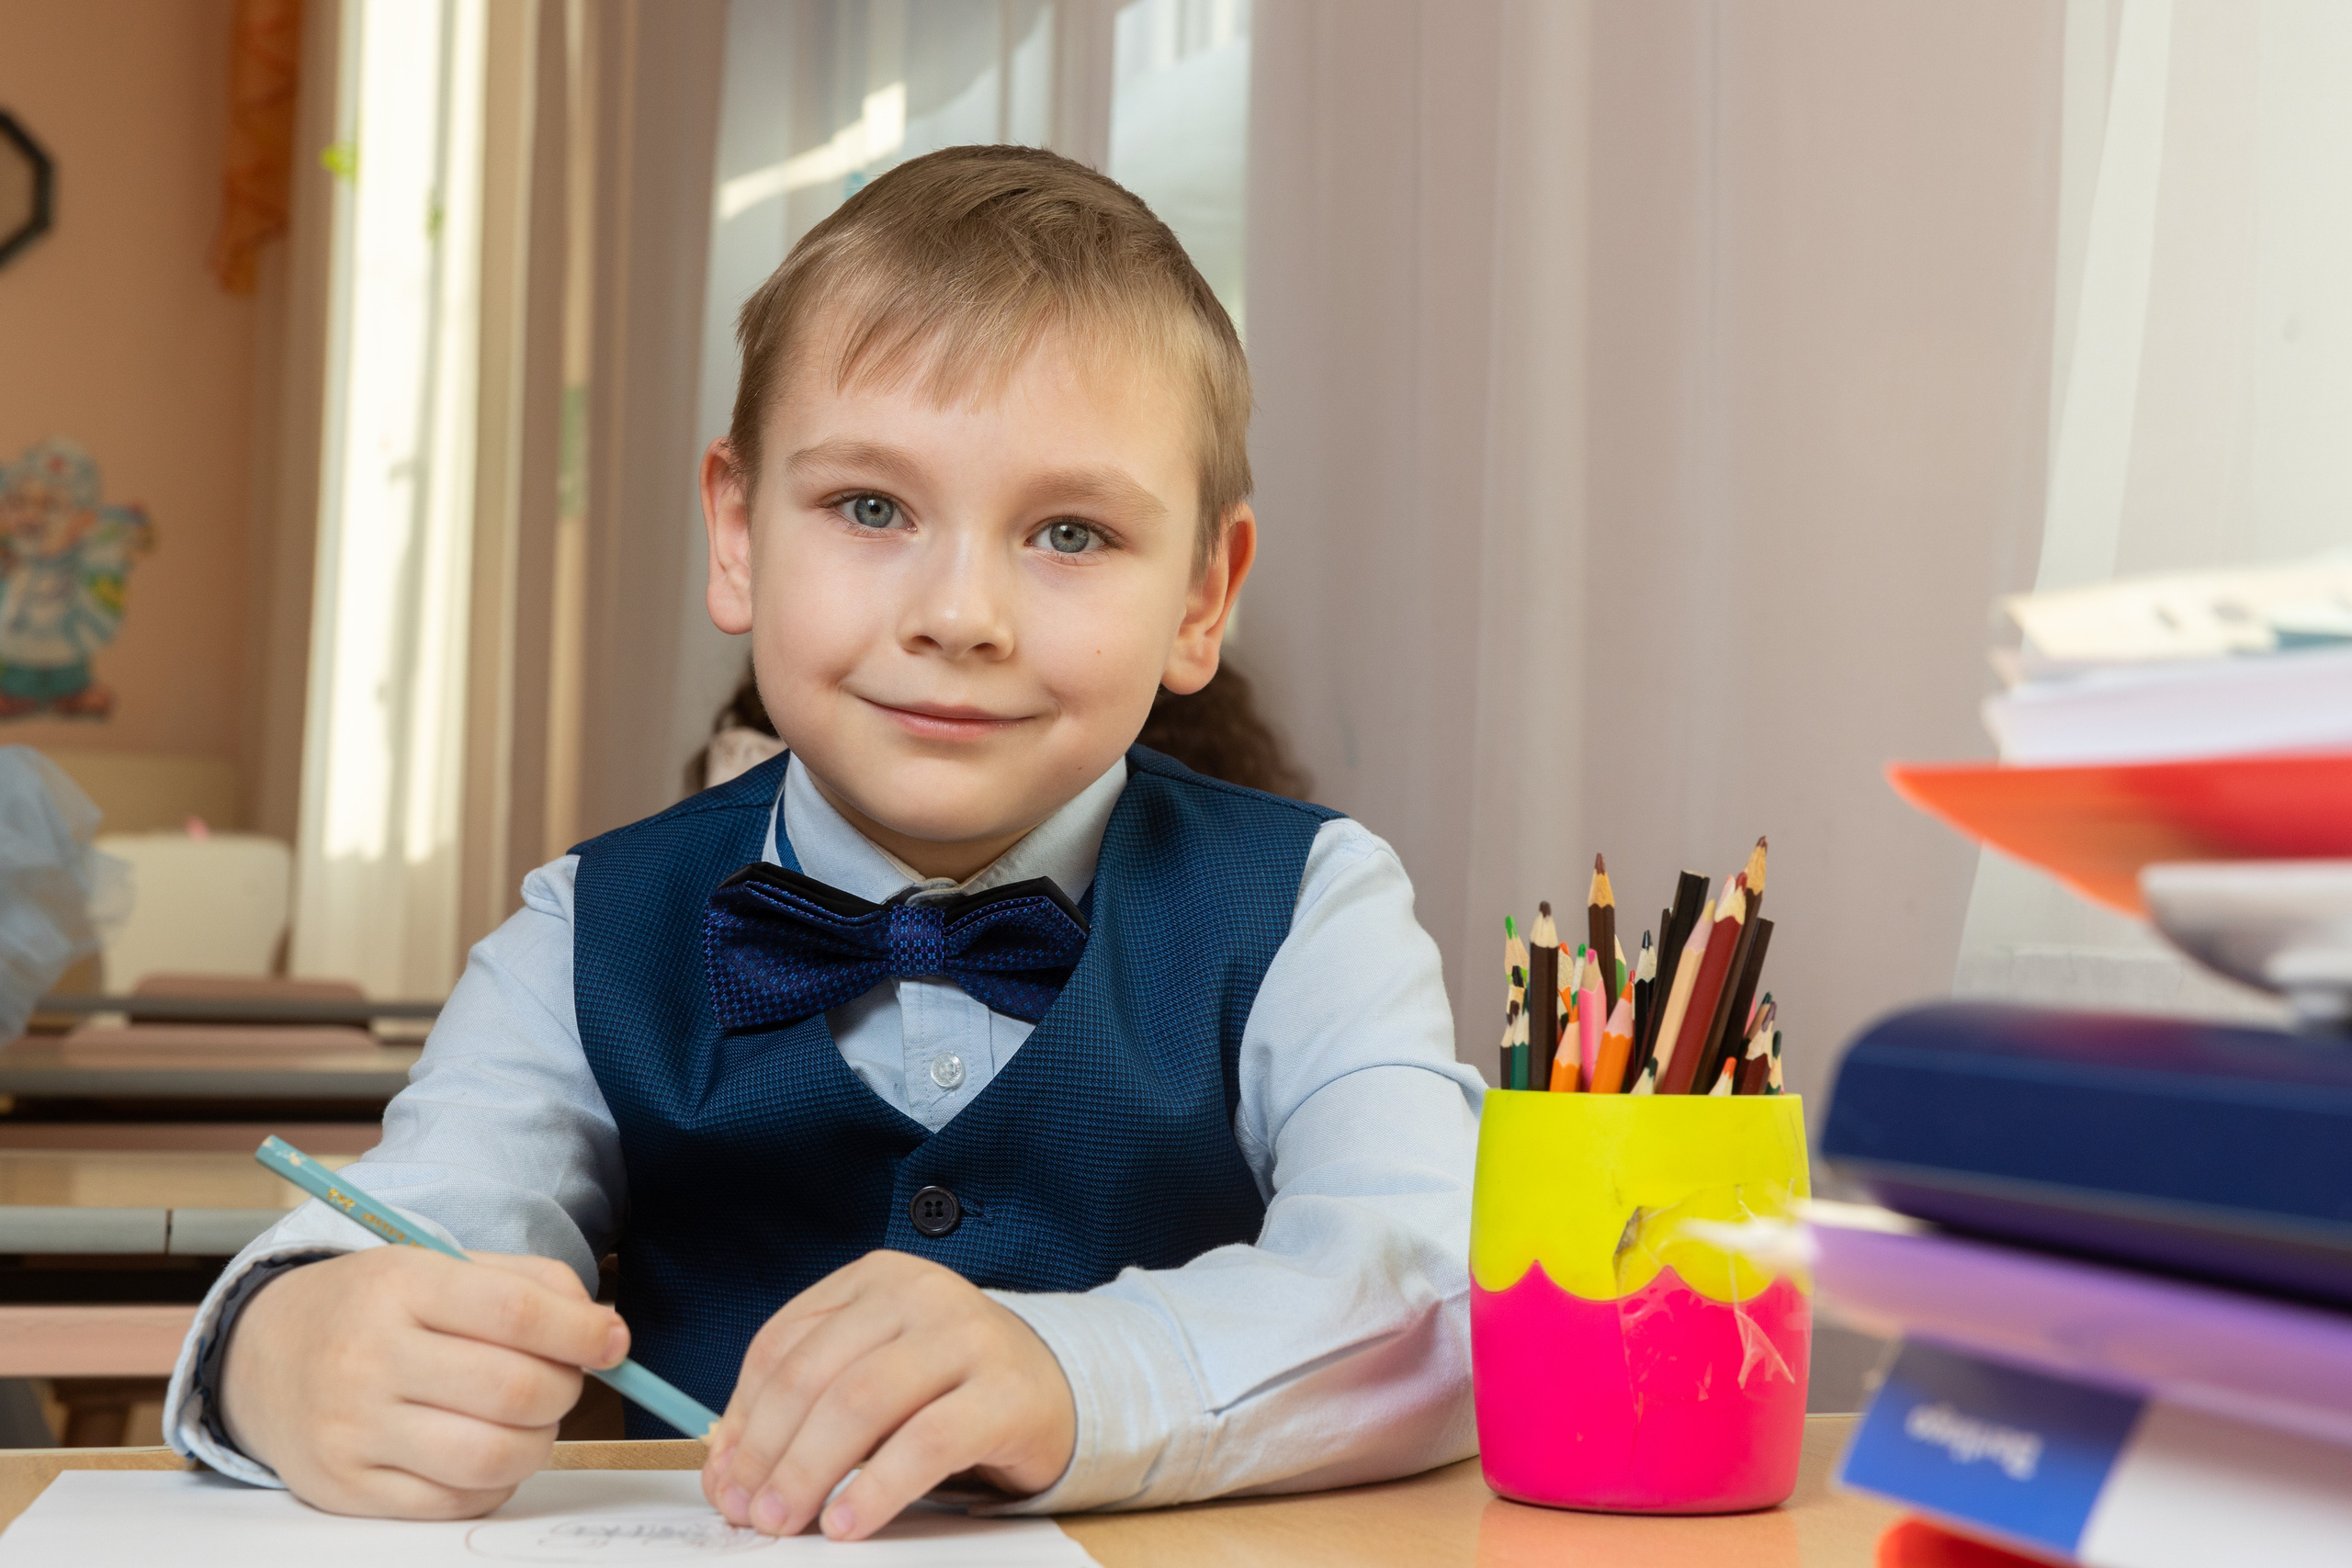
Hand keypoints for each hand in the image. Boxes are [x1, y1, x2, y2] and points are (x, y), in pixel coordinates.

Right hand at [221, 1247, 627, 1517]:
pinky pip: (457, 1502)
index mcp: (401, 1287)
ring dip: (539, 1442)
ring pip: (491, 1458)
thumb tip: (605, 1332)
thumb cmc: (376, 1307)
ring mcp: (354, 1430)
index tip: (613, 1342)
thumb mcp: (441, 1266)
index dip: (580, 1332)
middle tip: (563, 1380)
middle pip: (513, 1391)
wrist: (264, 1354)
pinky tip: (490, 1450)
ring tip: (531, 1419)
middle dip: (564, 1389)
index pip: (514, 1312)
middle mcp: (370, 1359)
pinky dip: (497, 1482)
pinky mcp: (347, 1488)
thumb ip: (532, 1285)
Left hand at [701, 1250, 1075, 1539]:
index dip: (743, 1417)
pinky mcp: (1005, 1392)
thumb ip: (805, 1408)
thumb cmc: (948, 1387)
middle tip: (750, 1512)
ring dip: (808, 1472)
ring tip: (785, 1523)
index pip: (781, 1343)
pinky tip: (847, 1522)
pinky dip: (875, 1489)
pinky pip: (924, 1444)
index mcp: (876, 1279)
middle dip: (768, 1452)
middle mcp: (920, 1293)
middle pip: (813, 1374)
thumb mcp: (873, 1377)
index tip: (725, 1477)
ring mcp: (967, 1336)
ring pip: (860, 1403)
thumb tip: (727, 1469)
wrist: (1057, 1389)